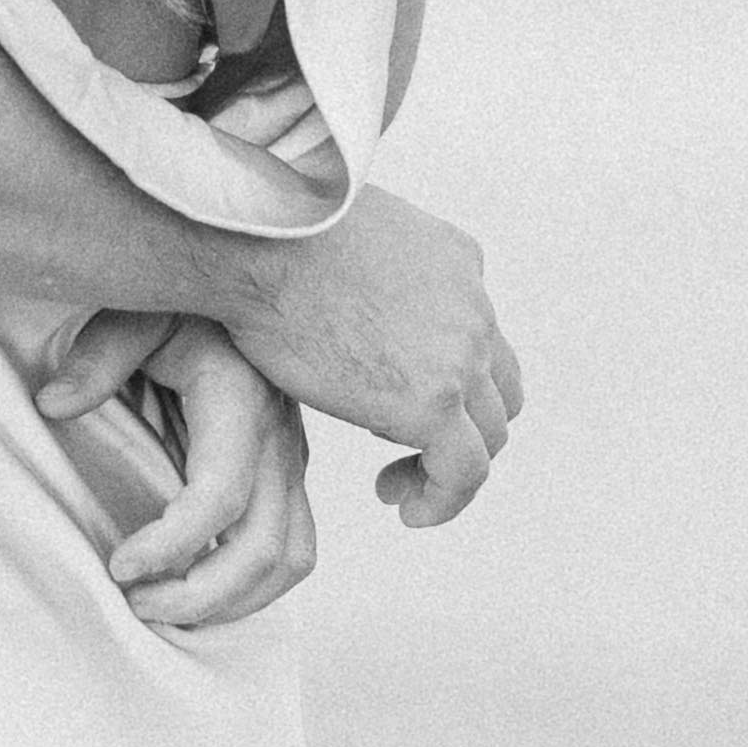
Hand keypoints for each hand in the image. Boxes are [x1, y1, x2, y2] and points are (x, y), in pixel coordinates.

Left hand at [34, 316, 322, 636]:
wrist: (245, 279)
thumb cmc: (185, 295)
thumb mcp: (138, 306)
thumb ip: (100, 354)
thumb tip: (54, 405)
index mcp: (241, 397)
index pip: (220, 495)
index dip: (173, 544)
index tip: (118, 566)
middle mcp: (278, 438)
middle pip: (265, 548)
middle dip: (201, 596)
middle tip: (134, 603)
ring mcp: (290, 460)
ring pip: (290, 559)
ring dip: (231, 601)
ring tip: (161, 606)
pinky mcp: (287, 474)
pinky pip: (290, 548)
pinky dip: (250, 585)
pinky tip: (193, 587)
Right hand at [227, 177, 523, 525]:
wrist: (252, 240)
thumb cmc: (265, 234)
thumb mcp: (345, 237)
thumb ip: (366, 269)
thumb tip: (333, 292)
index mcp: (454, 261)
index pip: (477, 335)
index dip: (446, 380)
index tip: (393, 403)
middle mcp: (472, 306)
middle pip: (495, 390)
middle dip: (457, 428)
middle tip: (401, 453)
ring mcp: (460, 355)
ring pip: (488, 435)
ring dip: (449, 468)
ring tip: (394, 488)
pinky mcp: (434, 402)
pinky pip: (464, 473)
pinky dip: (443, 500)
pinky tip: (407, 512)